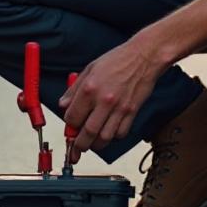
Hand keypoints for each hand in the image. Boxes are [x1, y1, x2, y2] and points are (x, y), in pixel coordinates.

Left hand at [58, 37, 167, 153]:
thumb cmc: (118, 60)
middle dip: (79, 146)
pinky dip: (113, 137)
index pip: (72, 117)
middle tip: (76, 149)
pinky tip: (109, 131)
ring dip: (96, 144)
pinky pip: (120, 133)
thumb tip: (63, 105)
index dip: (69, 125)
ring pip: (104, 138)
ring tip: (91, 142)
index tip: (70, 127)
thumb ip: (74, 89)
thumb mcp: (90, 69)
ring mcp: (119, 108)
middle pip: (87, 133)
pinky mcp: (132, 112)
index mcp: (90, 89)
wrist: (144, 57)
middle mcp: (104, 101)